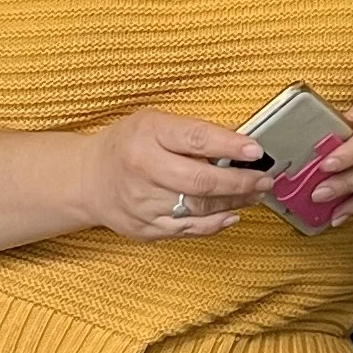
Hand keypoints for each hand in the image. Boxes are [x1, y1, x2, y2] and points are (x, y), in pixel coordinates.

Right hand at [85, 110, 280, 239]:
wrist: (87, 179)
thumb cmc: (127, 145)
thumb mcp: (154, 123)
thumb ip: (191, 132)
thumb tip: (238, 142)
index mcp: (147, 136)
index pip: (196, 140)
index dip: (230, 145)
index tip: (256, 151)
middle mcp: (143, 170)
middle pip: (202, 182)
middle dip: (241, 182)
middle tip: (264, 178)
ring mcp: (143, 204)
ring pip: (199, 208)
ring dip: (234, 202)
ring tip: (255, 193)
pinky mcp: (146, 228)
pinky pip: (188, 229)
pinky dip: (215, 223)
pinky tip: (232, 214)